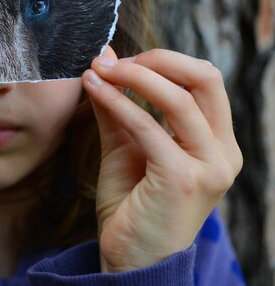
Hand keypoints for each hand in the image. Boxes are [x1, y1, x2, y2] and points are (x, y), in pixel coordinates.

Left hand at [82, 47, 242, 272]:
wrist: (132, 259)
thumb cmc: (132, 204)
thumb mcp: (125, 145)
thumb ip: (118, 105)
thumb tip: (106, 59)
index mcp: (215, 142)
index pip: (204, 80)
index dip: (164, 61)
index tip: (121, 61)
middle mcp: (222, 152)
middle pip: (205, 79)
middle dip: (157, 60)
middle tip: (114, 62)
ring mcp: (208, 168)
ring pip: (179, 99)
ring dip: (133, 77)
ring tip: (98, 70)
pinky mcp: (183, 181)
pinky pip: (149, 129)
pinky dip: (119, 104)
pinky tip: (95, 90)